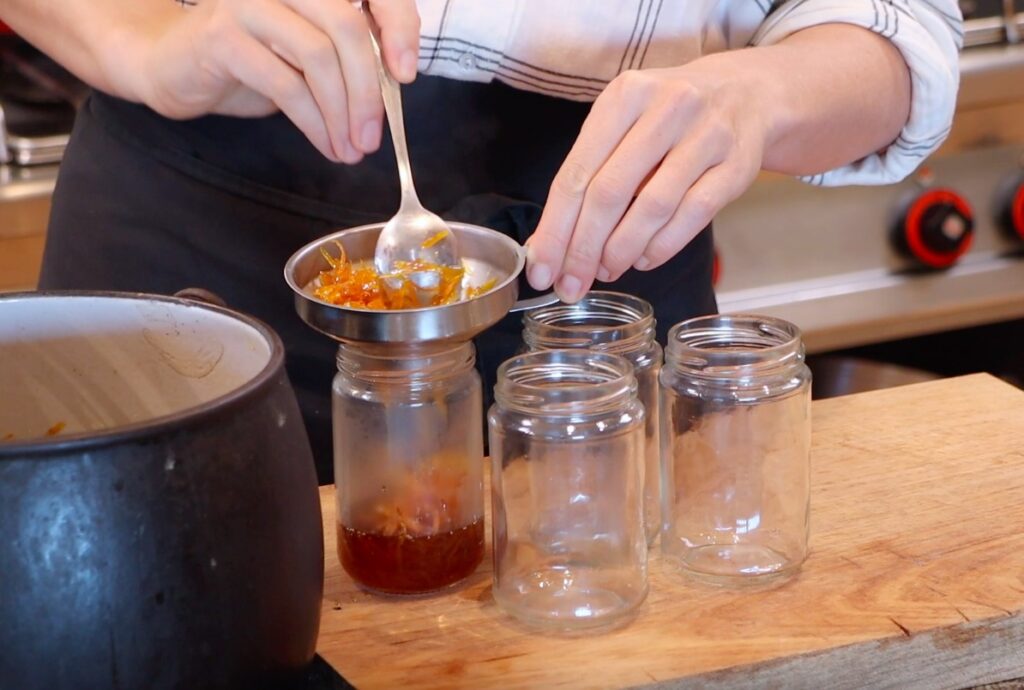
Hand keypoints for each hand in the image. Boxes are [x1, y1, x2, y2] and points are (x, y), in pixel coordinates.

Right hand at [133, 0, 418, 162]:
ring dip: (342, 114)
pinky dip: (314, 123)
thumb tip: (396, 84)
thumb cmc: (252, 61)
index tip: (407, 75)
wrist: (173, 66)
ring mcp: (250, 3)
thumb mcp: (309, 55)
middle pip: (348, 28)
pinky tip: (325, 145)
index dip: (400, 26)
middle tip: (373, 137)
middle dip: (369, 91)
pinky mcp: (223, 36)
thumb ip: (349, 56)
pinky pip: (286, 85)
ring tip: (350, 150)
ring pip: (319, 58)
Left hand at [526, 53, 770, 302]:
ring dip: (622, 250)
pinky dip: (663, 246)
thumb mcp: (624, 124)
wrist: (747, 93)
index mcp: (625, 95)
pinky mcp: (737, 164)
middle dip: (584, 249)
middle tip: (571, 285)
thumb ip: (588, 175)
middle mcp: (667, 107)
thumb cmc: (668, 117)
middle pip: (609, 192)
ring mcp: (706, 134)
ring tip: (606, 271)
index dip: (555, 228)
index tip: (542, 269)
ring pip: (652, 207)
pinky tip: (643, 259)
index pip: (577, 172)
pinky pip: (693, 215)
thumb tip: (547, 243)